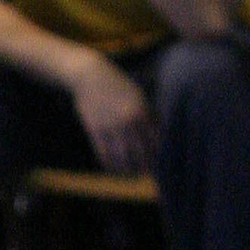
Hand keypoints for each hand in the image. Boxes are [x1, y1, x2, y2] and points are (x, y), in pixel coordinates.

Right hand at [66, 50, 154, 173]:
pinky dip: (108, 163)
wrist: (90, 76)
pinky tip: (111, 168)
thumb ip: (148, 112)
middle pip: (140, 152)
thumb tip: (159, 130)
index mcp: (142, 112)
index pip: (155, 140)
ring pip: (122, 156)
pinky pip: (103, 153)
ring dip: (126, 169)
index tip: (159, 161)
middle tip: (145, 172)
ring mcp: (111, 127)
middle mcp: (128, 122)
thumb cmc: (117, 84)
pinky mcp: (95, 130)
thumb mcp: (138, 95)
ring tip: (129, 174)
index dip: (158, 153)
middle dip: (144, 165)